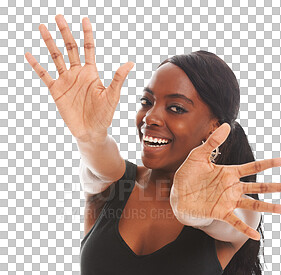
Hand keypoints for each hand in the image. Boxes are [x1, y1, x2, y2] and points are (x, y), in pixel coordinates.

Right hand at [25, 14, 133, 141]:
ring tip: (43, 27)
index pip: (88, 49)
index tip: (84, 19)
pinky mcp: (56, 91)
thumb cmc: (104, 115)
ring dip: (49, 43)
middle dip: (65, 32)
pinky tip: (29, 54)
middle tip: (58, 17)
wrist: (91, 132)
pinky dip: (36, 65)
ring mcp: (66, 81)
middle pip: (70, 48)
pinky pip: (44, 75)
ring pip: (56, 57)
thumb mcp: (112, 96)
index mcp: (91, 73)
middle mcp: (78, 73)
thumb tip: (130, 63)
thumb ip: (118, 79)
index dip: (87, 34)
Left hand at [169, 123, 280, 240]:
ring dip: (271, 207)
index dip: (269, 164)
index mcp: (229, 173)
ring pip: (253, 205)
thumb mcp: (198, 156)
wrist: (176, 196)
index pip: (253, 167)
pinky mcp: (219, 213)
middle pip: (260, 187)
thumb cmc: (187, 175)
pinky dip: (244, 229)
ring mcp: (228, 201)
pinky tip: (256, 236)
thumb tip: (227, 125)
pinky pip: (235, 221)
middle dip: (278, 187)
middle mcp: (232, 188)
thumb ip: (212, 142)